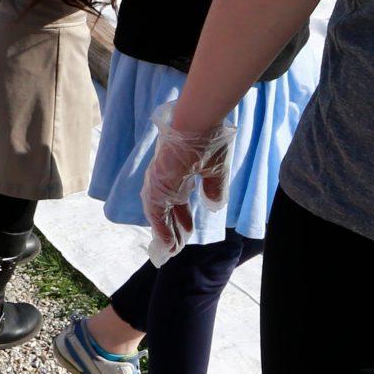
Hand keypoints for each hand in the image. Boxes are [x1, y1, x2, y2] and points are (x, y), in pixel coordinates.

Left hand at [138, 99, 235, 266]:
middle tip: (175, 249)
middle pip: (165, 211)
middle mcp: (164, 179)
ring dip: (166, 233)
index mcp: (177, 174)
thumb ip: (214, 189)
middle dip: (172, 230)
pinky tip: (167, 243)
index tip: (187, 233)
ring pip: (159, 214)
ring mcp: (159, 180)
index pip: (176, 202)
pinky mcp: (158, 182)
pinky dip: (161, 228)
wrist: (199, 122)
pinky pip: (157, 211)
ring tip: (171, 251)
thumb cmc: (208, 140)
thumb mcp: (216, 170)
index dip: (181, 219)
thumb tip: (215, 206)